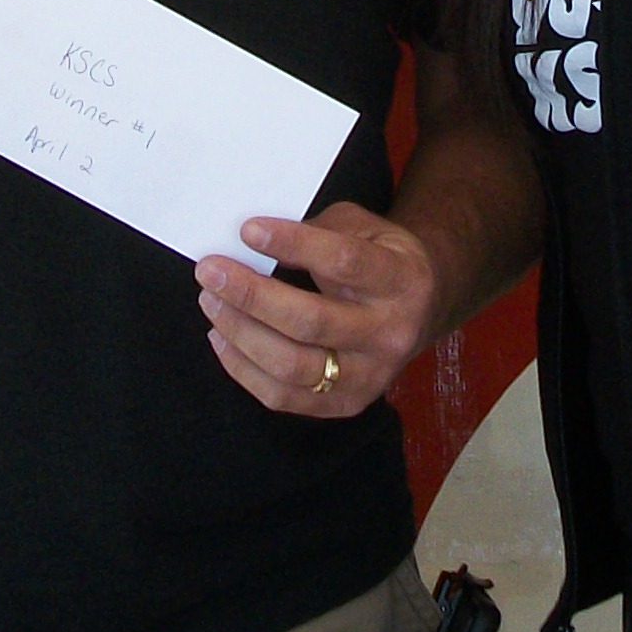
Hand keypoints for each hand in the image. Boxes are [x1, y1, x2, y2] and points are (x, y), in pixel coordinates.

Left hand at [197, 203, 439, 419]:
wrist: (421, 307)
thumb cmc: (379, 258)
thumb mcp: (361, 227)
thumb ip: (316, 230)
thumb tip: (251, 240)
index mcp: (399, 279)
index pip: (343, 261)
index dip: (292, 244)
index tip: (247, 230)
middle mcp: (390, 332)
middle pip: (311, 321)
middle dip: (251, 295)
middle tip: (211, 271)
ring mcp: (371, 375)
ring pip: (292, 366)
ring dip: (240, 334)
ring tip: (211, 302)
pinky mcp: (348, 403)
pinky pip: (283, 397)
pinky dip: (243, 368)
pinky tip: (223, 338)